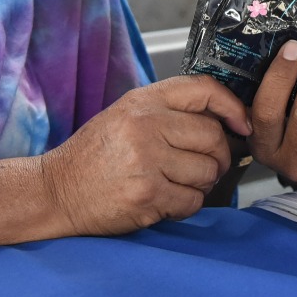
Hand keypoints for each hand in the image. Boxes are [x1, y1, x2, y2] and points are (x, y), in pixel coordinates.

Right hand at [38, 76, 250, 234]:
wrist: (55, 191)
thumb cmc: (93, 156)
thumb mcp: (125, 116)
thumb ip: (167, 113)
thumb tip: (223, 122)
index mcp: (142, 101)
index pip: (203, 90)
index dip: (232, 106)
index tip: (241, 124)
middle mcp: (145, 125)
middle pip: (213, 137)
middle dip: (217, 157)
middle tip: (203, 167)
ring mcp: (146, 160)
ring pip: (207, 172)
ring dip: (201, 184)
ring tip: (176, 184)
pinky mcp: (147, 194)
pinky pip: (192, 201)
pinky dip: (185, 205)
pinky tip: (165, 201)